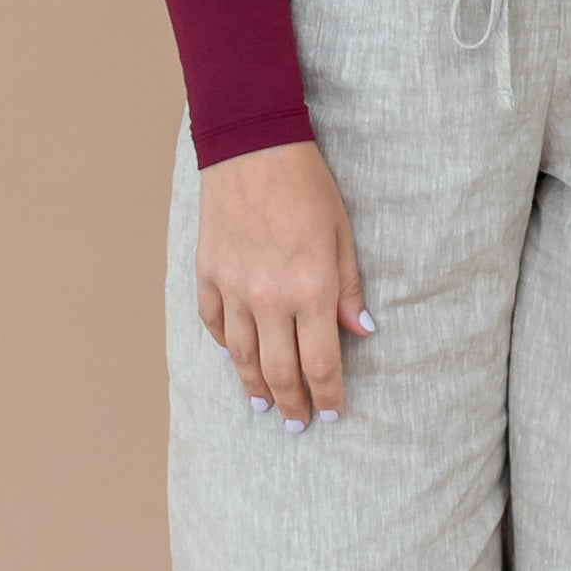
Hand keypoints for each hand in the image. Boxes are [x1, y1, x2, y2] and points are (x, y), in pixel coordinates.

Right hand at [194, 138, 372, 429]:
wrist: (254, 146)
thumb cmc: (307, 186)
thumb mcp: (342, 234)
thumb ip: (349, 288)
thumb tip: (363, 332)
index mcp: (311, 288)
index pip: (321, 362)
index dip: (327, 395)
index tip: (331, 414)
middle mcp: (270, 297)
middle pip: (279, 371)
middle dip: (292, 403)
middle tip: (298, 424)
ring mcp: (234, 288)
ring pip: (242, 357)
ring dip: (254, 386)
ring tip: (265, 405)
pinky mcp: (208, 274)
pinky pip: (214, 324)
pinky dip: (226, 346)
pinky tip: (236, 356)